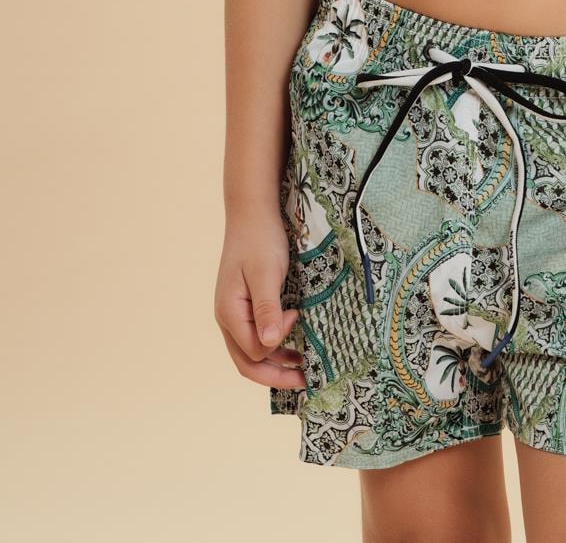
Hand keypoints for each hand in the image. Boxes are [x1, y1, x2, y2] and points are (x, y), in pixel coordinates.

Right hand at [214, 211, 305, 388]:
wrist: (252, 213)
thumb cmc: (260, 240)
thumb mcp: (266, 273)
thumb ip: (267, 309)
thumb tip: (271, 344)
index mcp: (229, 313)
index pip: (253, 352)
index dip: (278, 343)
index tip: (295, 316)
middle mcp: (228, 319)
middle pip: (248, 362)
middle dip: (277, 376)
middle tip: (308, 381)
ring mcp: (235, 313)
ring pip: (252, 352)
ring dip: (277, 363)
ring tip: (304, 368)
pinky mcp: (245, 306)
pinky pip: (256, 336)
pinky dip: (274, 347)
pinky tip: (293, 345)